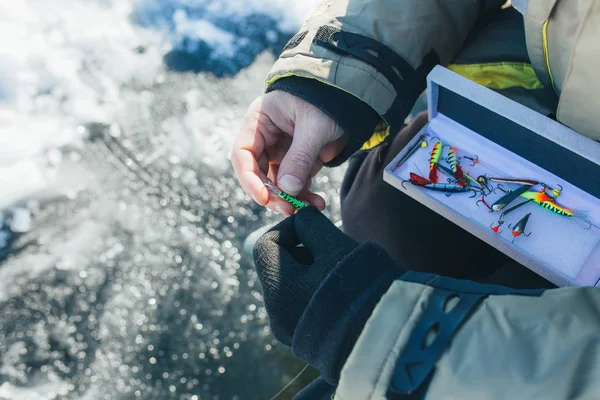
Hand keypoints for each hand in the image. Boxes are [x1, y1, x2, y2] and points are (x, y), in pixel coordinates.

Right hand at [231, 91, 346, 214]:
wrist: (351, 98)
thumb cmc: (328, 100)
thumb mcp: (314, 126)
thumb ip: (300, 157)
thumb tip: (287, 189)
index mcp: (259, 121)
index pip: (242, 154)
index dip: (249, 179)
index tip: (264, 198)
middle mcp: (265, 138)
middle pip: (258, 174)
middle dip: (273, 194)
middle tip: (289, 208)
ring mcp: (280, 151)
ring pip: (277, 183)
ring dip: (291, 199)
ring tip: (309, 208)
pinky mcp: (297, 161)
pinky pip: (295, 184)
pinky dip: (304, 196)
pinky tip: (317, 203)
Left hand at [253, 207, 358, 345]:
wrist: (390, 337)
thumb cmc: (361, 286)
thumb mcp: (335, 245)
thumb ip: (312, 225)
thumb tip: (301, 217)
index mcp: (278, 289)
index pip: (266, 245)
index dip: (290, 228)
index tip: (316, 226)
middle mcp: (277, 314)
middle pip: (281, 266)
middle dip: (306, 251)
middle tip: (336, 250)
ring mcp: (291, 332)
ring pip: (294, 285)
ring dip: (314, 271)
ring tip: (343, 273)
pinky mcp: (307, 342)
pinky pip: (304, 306)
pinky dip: (318, 292)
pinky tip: (344, 293)